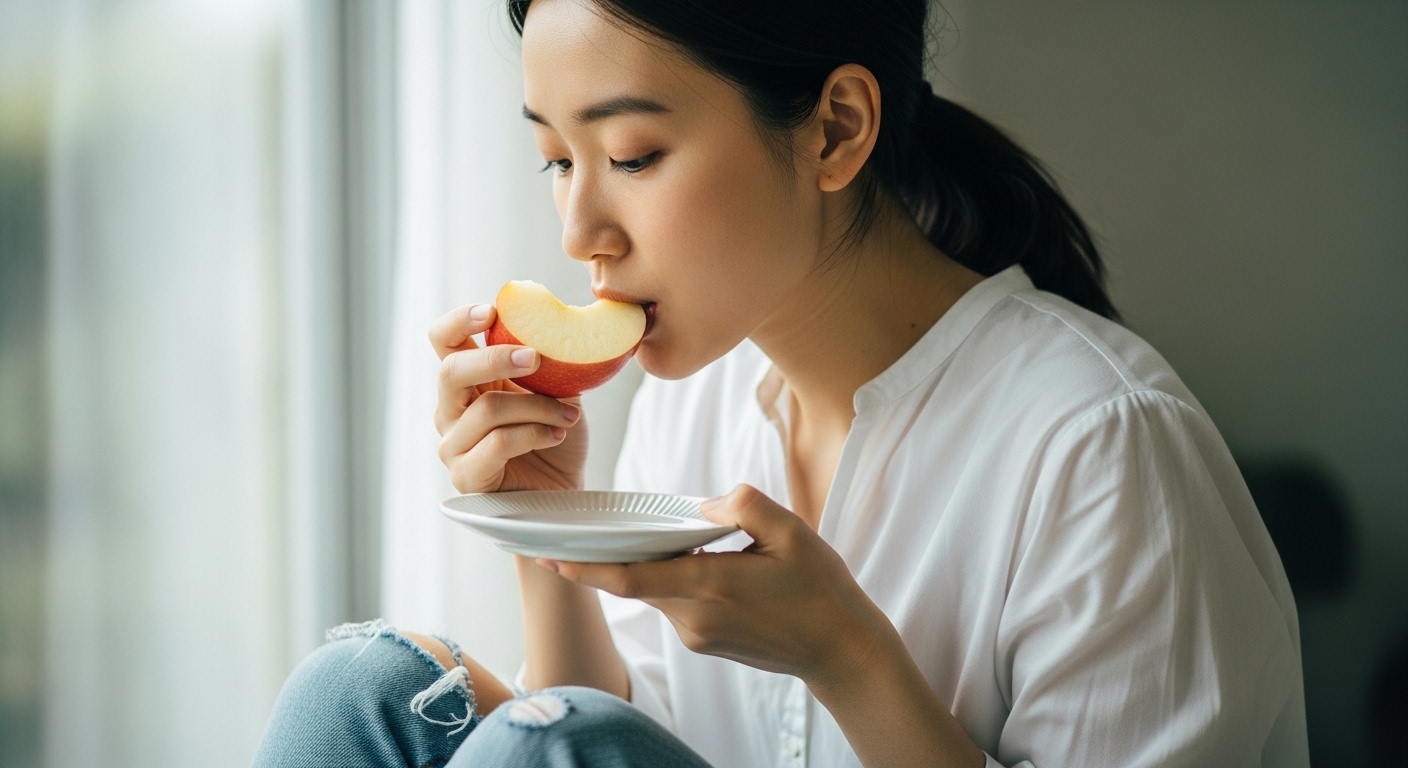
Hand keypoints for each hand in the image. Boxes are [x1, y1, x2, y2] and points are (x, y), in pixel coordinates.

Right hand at [430, 303, 586, 492]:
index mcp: (468, 381)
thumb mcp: (556, 389)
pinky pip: (498, 443)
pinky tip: (556, 435)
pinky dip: (535, 433)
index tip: (492, 311)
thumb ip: (548, 359)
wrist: (564, 492)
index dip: (458, 320)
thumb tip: (562, 323)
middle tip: (535, 357)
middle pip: (451, 371)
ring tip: (569, 415)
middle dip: (496, 359)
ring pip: (488, 409)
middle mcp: (450, 410)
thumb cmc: (555, 436)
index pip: (442, 340)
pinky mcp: (466, 476)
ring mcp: (453, 445)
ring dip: (539, 407)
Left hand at [543, 484, 894, 686]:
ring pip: (655, 592)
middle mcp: (694, 618)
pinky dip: (671, 579)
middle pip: (633, 584)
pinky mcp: (704, 642)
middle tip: (567, 538)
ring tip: (649, 535)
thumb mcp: (792, 532)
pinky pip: (675, 603)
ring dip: (645, 567)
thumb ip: (744, 505)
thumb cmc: (820, 588)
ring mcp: (697, 635)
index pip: (630, 579)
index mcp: (711, 586)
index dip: (586, 569)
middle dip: (602, 561)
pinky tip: (695, 560)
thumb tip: (704, 504)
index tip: (550, 557)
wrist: (840, 649)